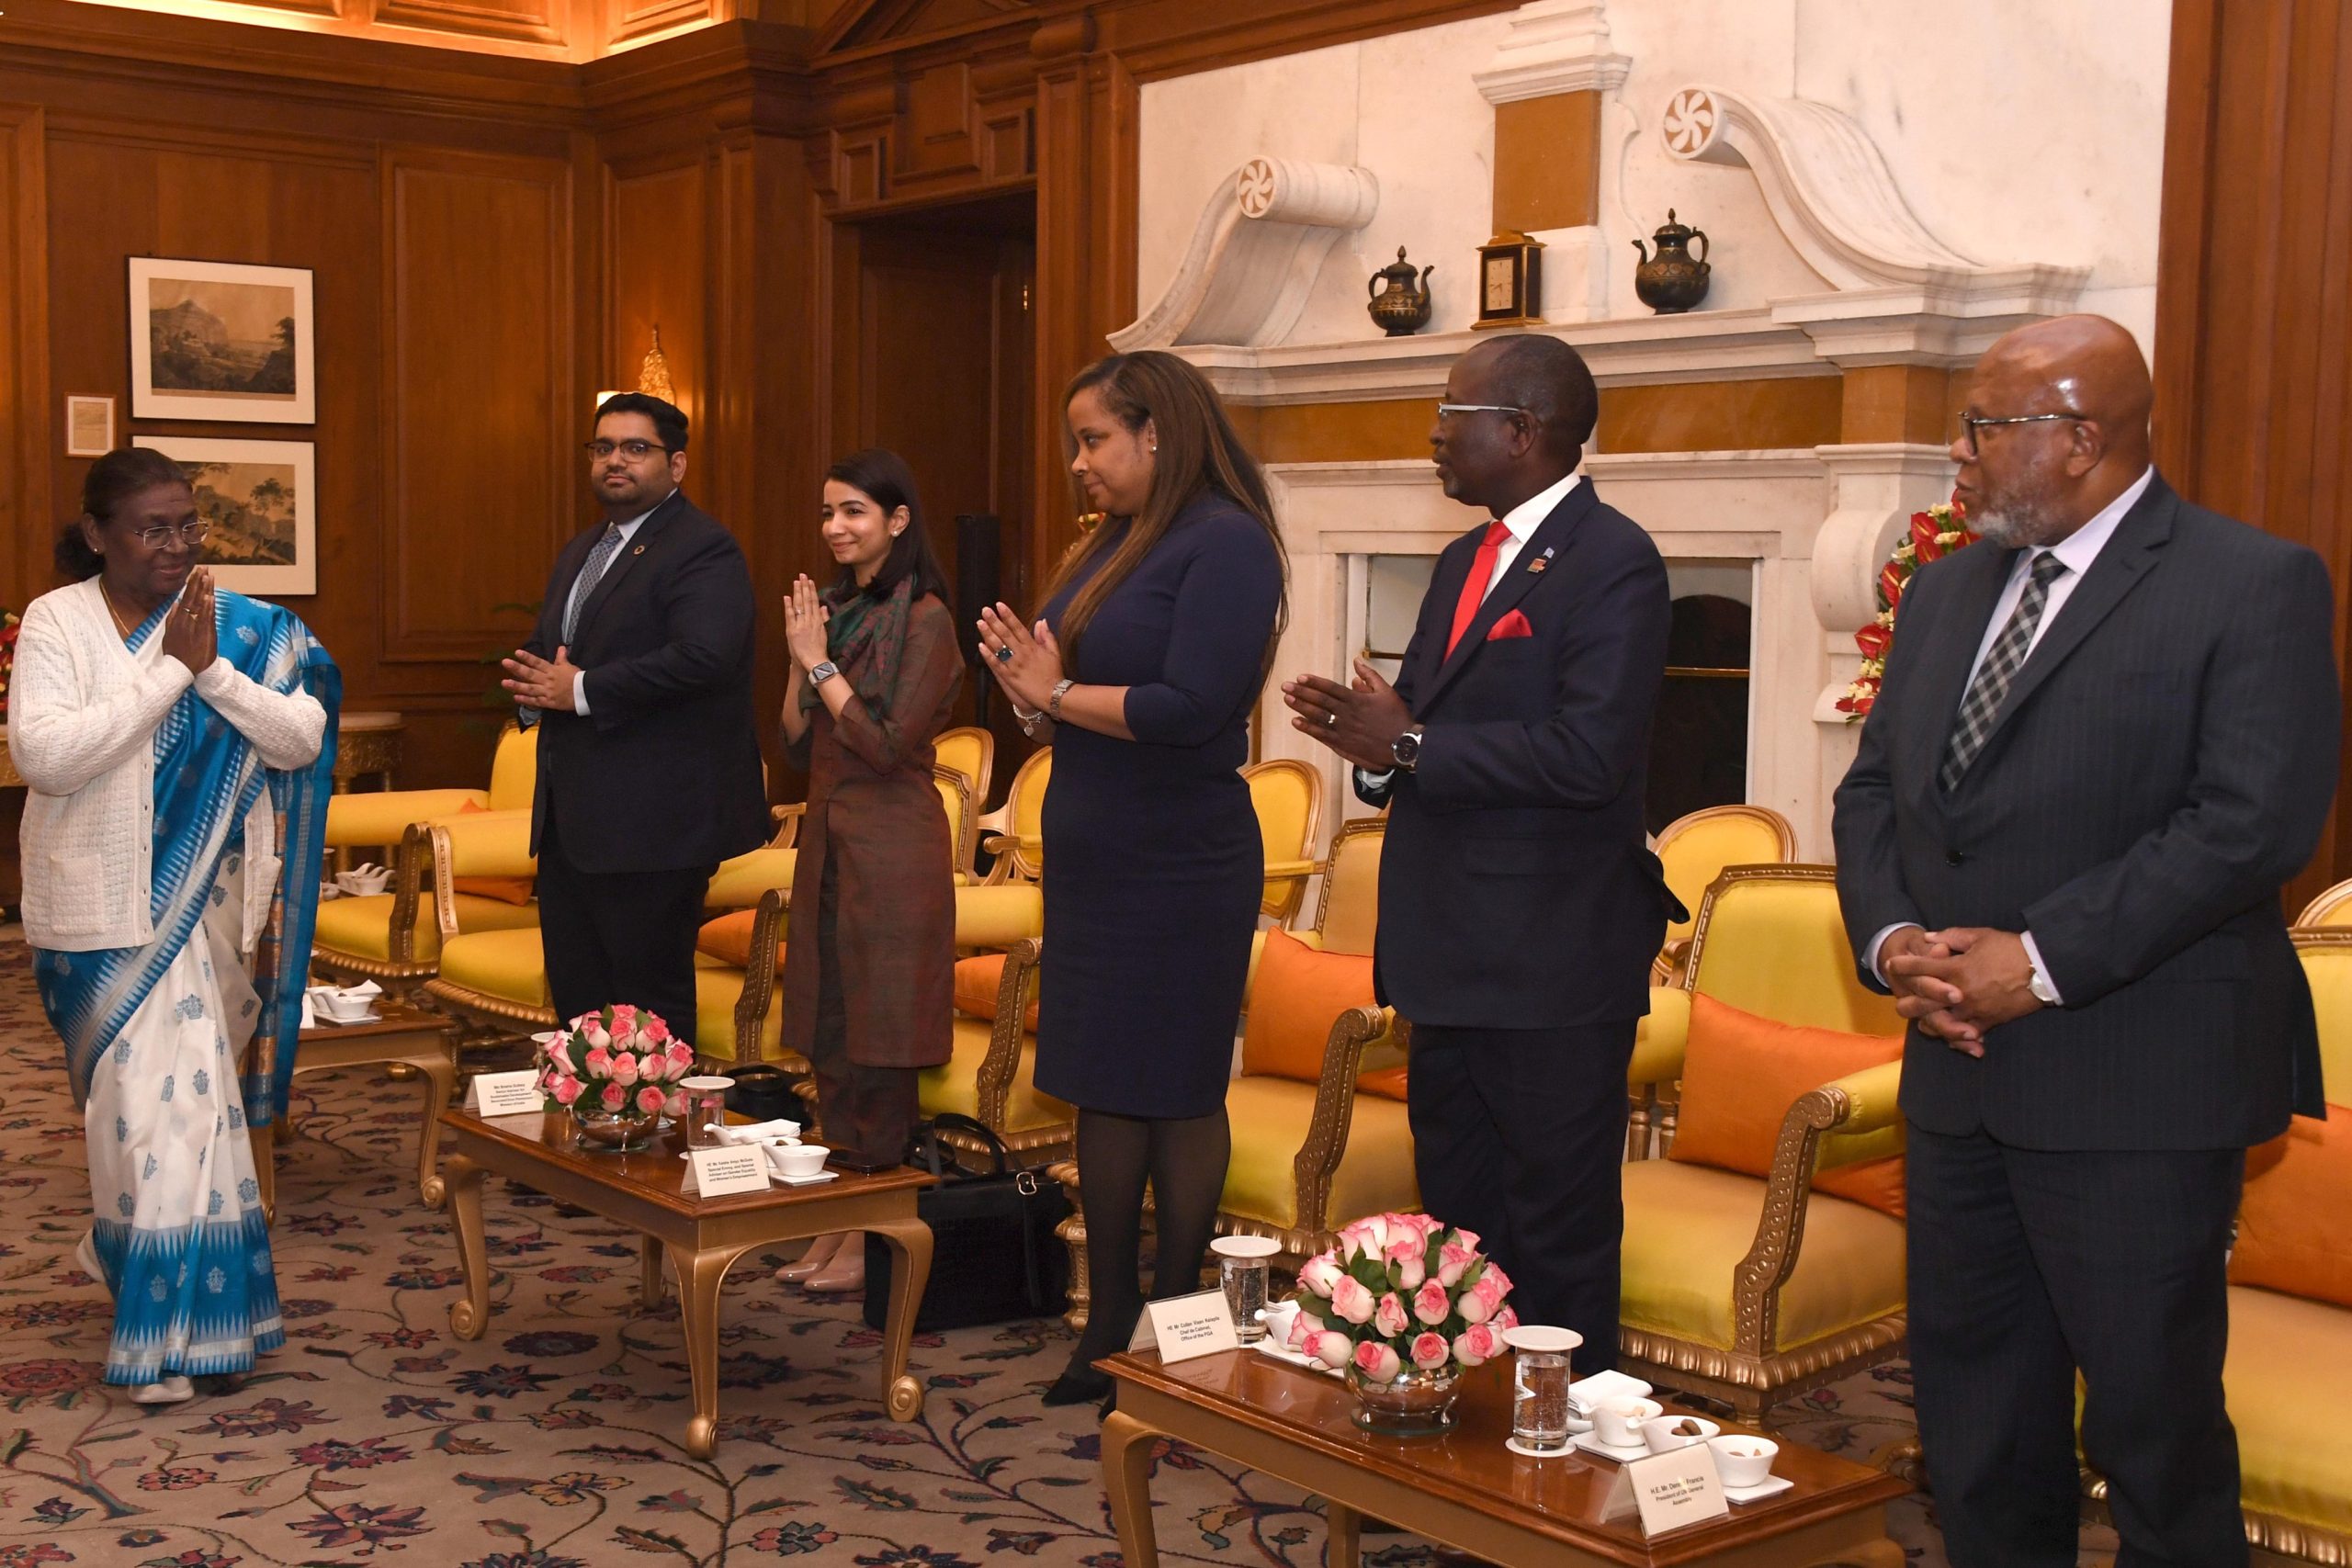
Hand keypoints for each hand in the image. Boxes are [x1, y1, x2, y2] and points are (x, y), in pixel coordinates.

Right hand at [161, 568, 215, 671]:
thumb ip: (171, 618)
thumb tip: (174, 603)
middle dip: (199, 582)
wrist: (182, 670)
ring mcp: (194, 627)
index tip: (197, 572)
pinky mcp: (204, 635)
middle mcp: (185, 621)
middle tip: (204, 568)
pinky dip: (208, 608)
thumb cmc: (177, 653)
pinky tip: (210, 597)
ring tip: (208, 576)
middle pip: (193, 598)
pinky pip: (206, 619)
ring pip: (200, 606)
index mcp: (177, 620)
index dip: (192, 585)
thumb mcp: (169, 635)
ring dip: (205, 590)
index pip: (186, 598)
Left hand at [502, 645, 580, 711]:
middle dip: (517, 668)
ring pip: (529, 688)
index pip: (538, 662)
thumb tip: (561, 647)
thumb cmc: (578, 678)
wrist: (586, 693)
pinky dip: (526, 700)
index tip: (517, 652)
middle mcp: (547, 680)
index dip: (527, 657)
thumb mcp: (570, 666)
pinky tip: (516, 697)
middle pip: (530, 674)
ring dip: (516, 685)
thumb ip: (562, 658)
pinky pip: (536, 701)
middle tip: (505, 663)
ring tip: (504, 682)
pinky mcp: (549, 702)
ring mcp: (547, 692)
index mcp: (552, 670)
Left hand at [785, 576, 831, 672]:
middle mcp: (810, 620)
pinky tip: (787, 597)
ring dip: (798, 593)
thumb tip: (824, 606)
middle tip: (802, 575)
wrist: (814, 661)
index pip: (815, 602)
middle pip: (807, 600)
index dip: (812, 590)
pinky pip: (790, 616)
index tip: (810, 581)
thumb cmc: (819, 649)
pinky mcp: (793, 631)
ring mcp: (801, 625)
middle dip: (805, 587)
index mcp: (818, 621)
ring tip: (796, 581)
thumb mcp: (824, 632)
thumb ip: (824, 618)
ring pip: (800, 605)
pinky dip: (788, 606)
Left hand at [976, 602, 1063, 711]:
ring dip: (988, 634)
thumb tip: (1042, 621)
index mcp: (1032, 646)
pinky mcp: (1009, 677)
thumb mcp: (1054, 653)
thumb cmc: (1054, 674)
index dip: (1008, 615)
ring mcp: (1014, 665)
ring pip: (999, 647)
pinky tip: (980, 646)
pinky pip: (996, 664)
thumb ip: (1047, 636)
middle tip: (985, 610)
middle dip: (994, 621)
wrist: (1053, 695)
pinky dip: (988, 655)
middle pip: (1005, 634)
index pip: (1018, 627)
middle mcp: (1022, 653)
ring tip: (980, 623)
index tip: (999, 605)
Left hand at [1282, 658, 1412, 771]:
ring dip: (1301, 708)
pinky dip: (1308, 728)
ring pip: (1318, 717)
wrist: (1403, 746)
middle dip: (1301, 693)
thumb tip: (1356, 661)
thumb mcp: (1386, 691)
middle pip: (1320, 702)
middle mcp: (1347, 714)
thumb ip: (1370, 675)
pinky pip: (1322, 735)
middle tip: (1285, 686)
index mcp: (1357, 700)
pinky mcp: (1343, 744)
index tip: (1300, 677)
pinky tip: (1296, 722)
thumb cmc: (1396, 717)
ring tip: (1287, 700)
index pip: (1331, 688)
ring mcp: (1343, 730)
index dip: (1314, 682)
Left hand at [1886, 926, 2042, 1047]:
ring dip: (1927, 1022)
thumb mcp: (1980, 936)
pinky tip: (1947, 1035)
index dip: (1902, 965)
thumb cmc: (2011, 949)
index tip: (1892, 964)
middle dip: (1906, 1001)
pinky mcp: (1987, 1023)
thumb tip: (1928, 938)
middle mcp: (1959, 993)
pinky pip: (1964, 1036)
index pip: (1920, 968)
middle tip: (1898, 999)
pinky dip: (1954, 1037)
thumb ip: (1951, 937)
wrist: (2042, 970)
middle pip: (1921, 1003)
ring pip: (1939, 1024)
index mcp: (1955, 969)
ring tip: (1920, 1019)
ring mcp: (1972, 1011)